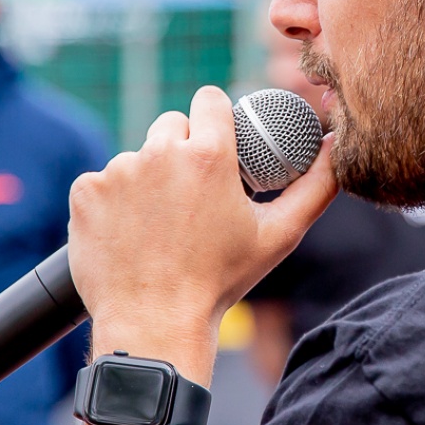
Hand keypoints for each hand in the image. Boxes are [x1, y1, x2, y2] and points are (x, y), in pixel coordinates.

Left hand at [66, 87, 336, 374]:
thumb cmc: (220, 282)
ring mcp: (117, 171)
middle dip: (180, 151)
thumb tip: (339, 147)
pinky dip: (111, 203)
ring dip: (146, 179)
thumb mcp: (280, 235)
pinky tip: (126, 232)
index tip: (214, 139)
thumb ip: (318, 186)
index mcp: (208, 154)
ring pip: (137, 158)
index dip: (213, 118)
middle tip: (189, 196)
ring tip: (158, 224)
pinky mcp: (85, 192)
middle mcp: (159, 153)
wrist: (154, 324)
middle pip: (171, 126)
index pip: (209, 100)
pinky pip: (101, 183)